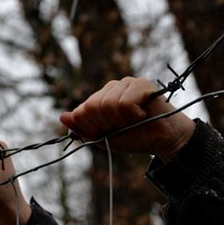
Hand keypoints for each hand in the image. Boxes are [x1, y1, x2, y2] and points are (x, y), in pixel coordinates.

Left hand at [60, 77, 195, 160]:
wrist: (161, 141)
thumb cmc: (133, 137)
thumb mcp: (102, 138)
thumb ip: (82, 128)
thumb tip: (62, 116)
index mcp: (99, 99)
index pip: (80, 112)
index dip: (92, 128)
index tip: (108, 132)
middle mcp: (110, 88)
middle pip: (91, 107)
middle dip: (106, 125)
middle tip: (123, 126)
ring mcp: (125, 83)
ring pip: (107, 105)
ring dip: (121, 121)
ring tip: (134, 120)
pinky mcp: (140, 84)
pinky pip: (124, 103)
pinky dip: (133, 115)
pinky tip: (142, 115)